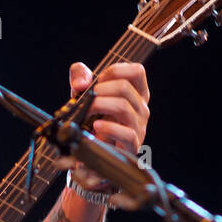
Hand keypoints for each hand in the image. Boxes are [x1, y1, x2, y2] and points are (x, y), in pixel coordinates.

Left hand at [63, 61, 150, 210]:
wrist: (93, 151)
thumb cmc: (93, 118)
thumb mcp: (85, 93)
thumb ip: (80, 77)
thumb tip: (80, 83)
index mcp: (135, 93)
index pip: (137, 71)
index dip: (117, 70)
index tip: (99, 79)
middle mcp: (141, 108)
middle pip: (125, 87)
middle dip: (100, 89)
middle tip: (86, 98)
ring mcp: (139, 126)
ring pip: (123, 106)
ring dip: (100, 105)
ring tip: (86, 111)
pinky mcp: (133, 145)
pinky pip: (126, 133)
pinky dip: (109, 128)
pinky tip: (96, 126)